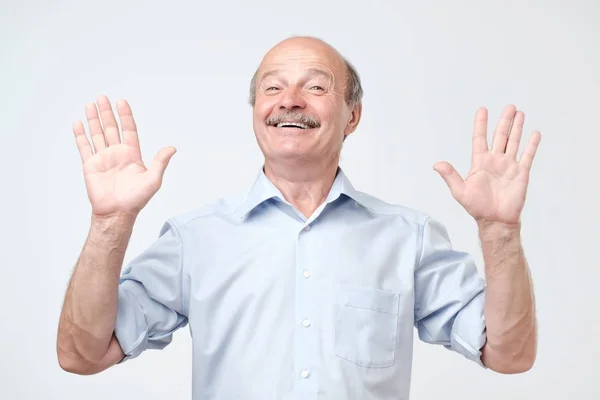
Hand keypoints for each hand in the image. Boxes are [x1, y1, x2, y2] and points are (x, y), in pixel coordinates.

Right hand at [73, 96, 175, 217]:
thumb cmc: (135, 199)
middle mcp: (117, 154)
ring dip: (94, 119)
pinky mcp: (90, 165)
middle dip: (107, 113)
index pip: (128, 130)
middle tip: (102, 97)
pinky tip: (78, 123)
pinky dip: (81, 135)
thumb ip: (160, 162)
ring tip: (90, 105)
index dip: (125, 116)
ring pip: (97, 134)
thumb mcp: (153, 180)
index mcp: (132, 155)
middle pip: (111, 128)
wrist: (116, 213)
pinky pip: (84, 147)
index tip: (121, 102)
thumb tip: (172, 148)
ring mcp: (103, 158)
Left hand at [433, 105, 540, 225]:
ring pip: (513, 142)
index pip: (480, 139)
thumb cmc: (477, 207)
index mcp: (479, 163)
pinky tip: (534, 133)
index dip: (481, 124)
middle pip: (500, 136)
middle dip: (504, 121)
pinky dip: (531, 145)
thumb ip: (450, 175)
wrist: (495, 220)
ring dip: (517, 128)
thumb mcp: (459, 191)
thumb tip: (436, 164)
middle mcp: (495, 161)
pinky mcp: (521, 173)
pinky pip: (527, 156)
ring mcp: (509, 166)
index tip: (482, 110)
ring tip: (520, 113)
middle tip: (509, 107)